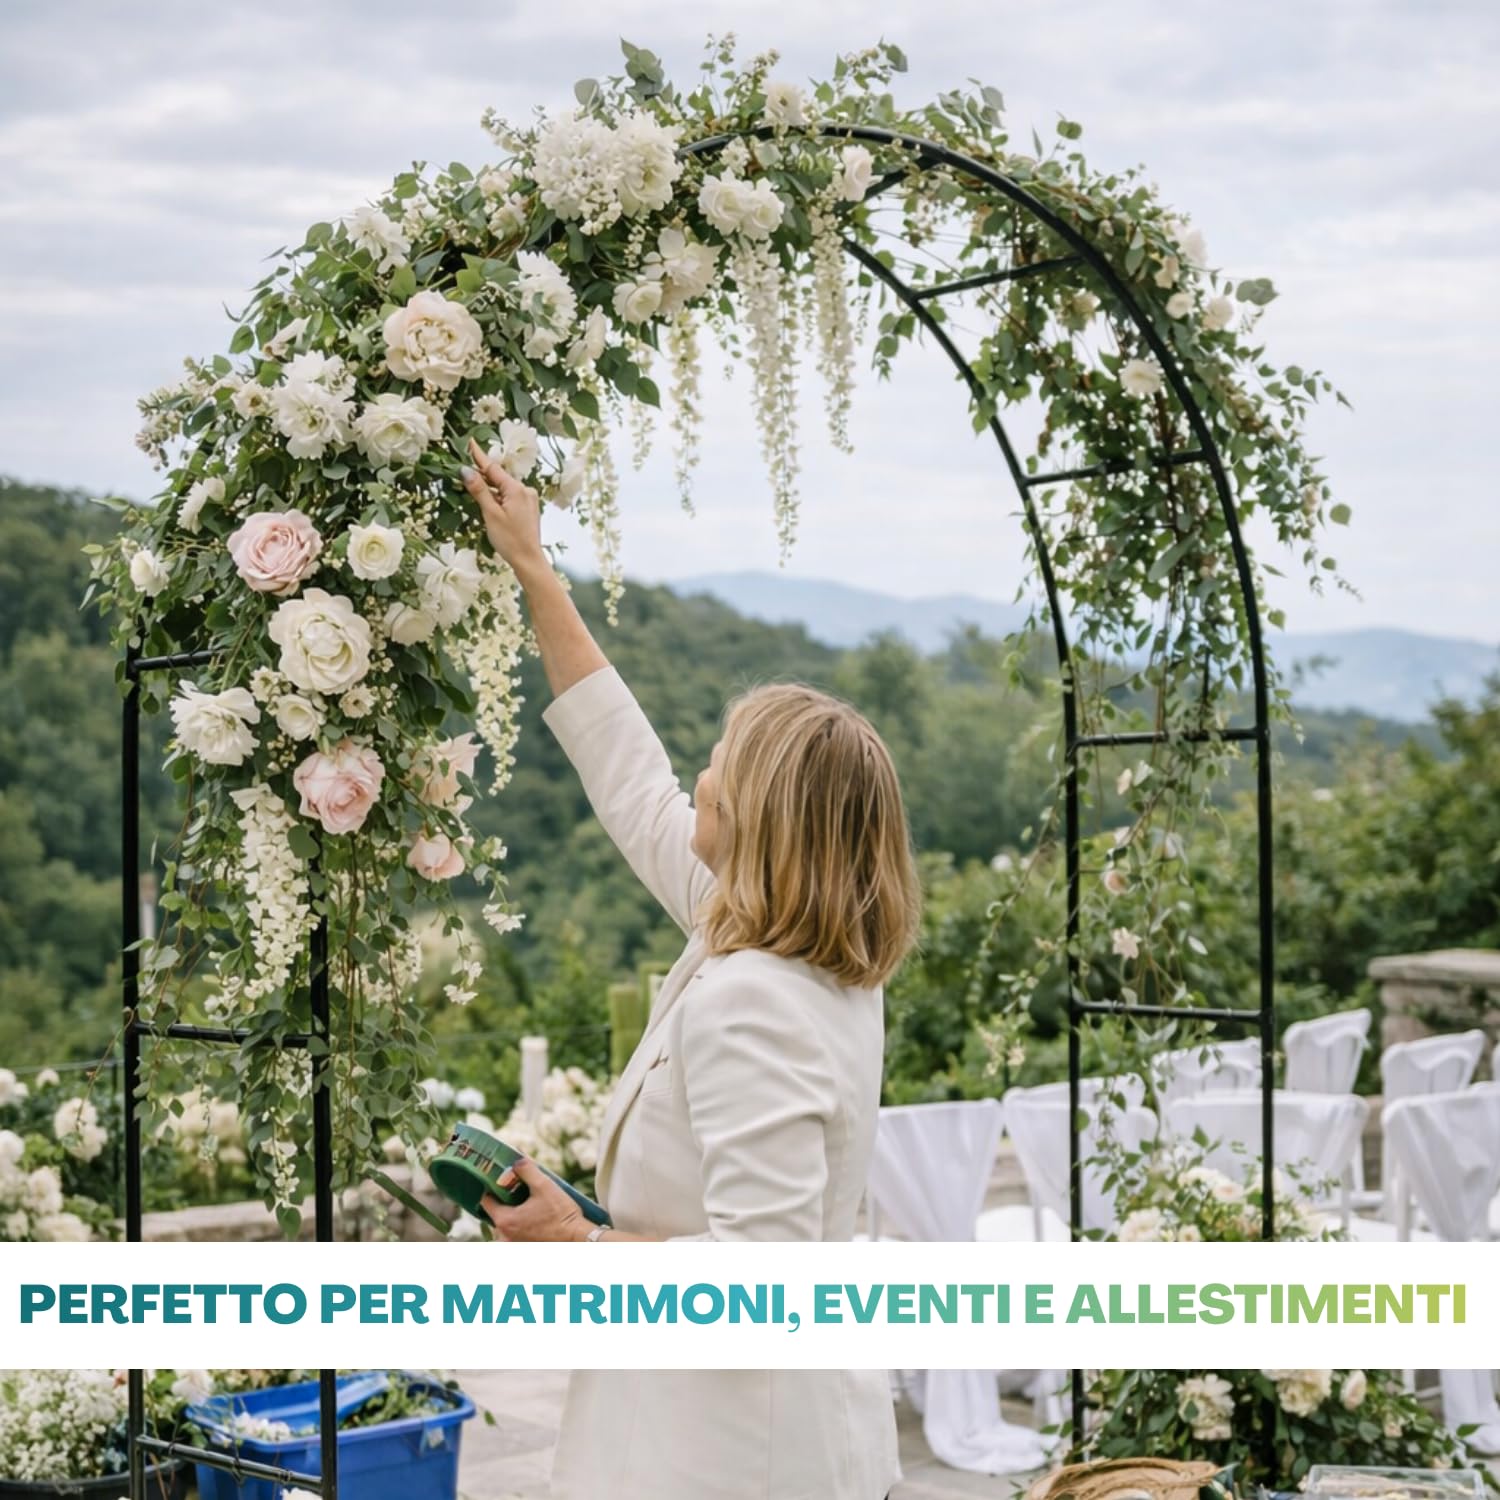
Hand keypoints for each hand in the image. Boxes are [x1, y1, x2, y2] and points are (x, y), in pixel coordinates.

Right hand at [460, 435, 544, 574]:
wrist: (529, 560)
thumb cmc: (510, 539)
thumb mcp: (490, 514)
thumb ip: (479, 490)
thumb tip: (466, 470)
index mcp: (516, 489)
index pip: (492, 468)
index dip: (479, 456)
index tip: (470, 442)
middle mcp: (525, 490)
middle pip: (498, 477)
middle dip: (482, 474)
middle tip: (464, 467)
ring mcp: (528, 499)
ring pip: (503, 488)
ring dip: (489, 487)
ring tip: (472, 486)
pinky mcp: (528, 508)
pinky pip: (509, 496)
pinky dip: (498, 496)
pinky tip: (489, 501)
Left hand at [480, 1156, 590, 1242]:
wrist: (577, 1239)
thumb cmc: (561, 1214)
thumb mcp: (544, 1185)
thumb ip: (526, 1170)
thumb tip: (516, 1160)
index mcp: (504, 1220)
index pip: (486, 1201)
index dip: (493, 1187)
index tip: (504, 1181)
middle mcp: (504, 1237)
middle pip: (496, 1213)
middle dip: (506, 1201)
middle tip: (521, 1192)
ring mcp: (513, 1246)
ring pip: (506, 1225)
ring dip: (514, 1215)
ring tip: (531, 1206)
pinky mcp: (523, 1250)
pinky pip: (514, 1236)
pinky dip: (521, 1227)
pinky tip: (535, 1219)